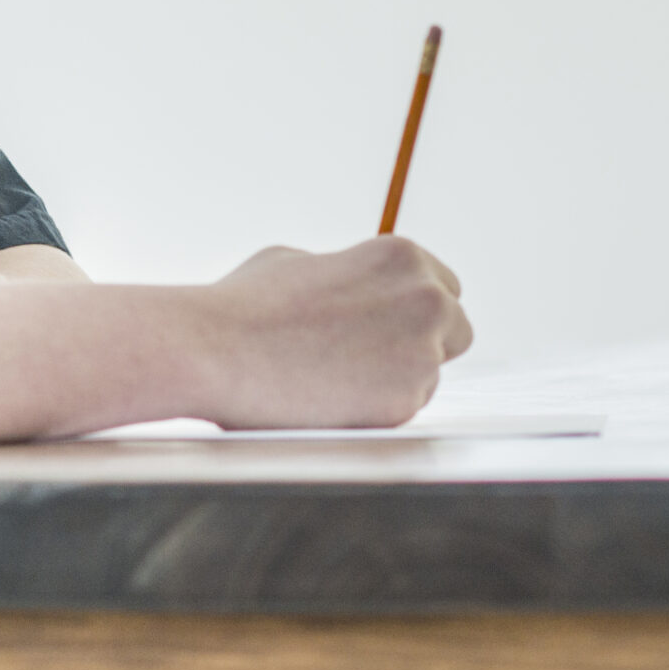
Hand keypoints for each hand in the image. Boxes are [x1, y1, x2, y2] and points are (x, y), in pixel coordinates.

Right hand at [195, 237, 471, 428]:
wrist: (213, 350)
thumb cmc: (244, 305)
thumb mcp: (296, 262)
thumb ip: (343, 274)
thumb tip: (354, 292)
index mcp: (402, 258)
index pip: (445, 288)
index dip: (414, 310)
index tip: (389, 326)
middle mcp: (425, 301)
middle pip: (455, 331)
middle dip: (421, 344)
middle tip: (369, 358)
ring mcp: (420, 354)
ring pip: (429, 376)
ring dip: (394, 380)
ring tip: (330, 378)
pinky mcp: (403, 403)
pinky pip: (404, 411)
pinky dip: (374, 411)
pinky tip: (328, 399)